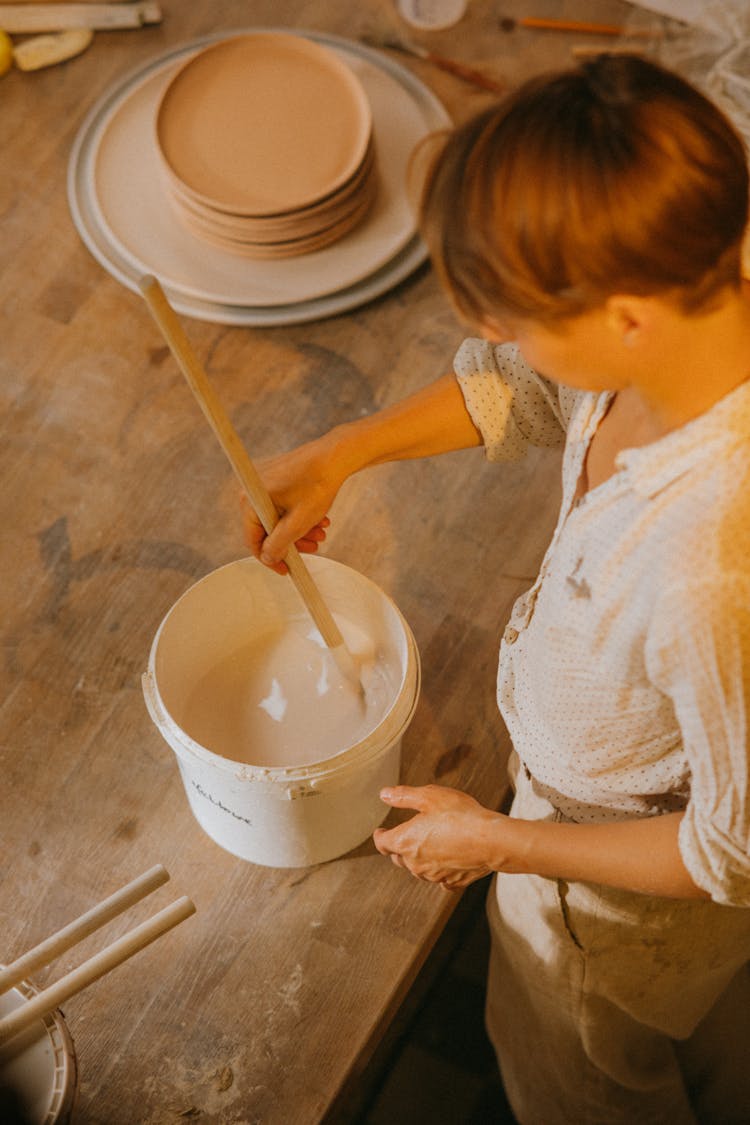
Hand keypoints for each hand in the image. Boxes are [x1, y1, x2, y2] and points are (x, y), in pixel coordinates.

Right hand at [240, 436, 344, 574]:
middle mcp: (252, 490)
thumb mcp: (298, 522)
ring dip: (299, 530)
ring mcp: (263, 484)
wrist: (335, 455)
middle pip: (267, 529)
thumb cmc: (317, 484)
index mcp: (251, 500)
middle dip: (292, 542)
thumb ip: (279, 544)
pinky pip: (283, 506)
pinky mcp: (276, 479)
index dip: (270, 558)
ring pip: (278, 519)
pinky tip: (319, 519)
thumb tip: (267, 558)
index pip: (253, 539)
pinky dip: (299, 516)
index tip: (286, 569)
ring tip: (321, 532)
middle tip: (313, 547)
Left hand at [373, 784, 500, 890]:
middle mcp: (415, 864)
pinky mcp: (452, 882)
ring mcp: (433, 876)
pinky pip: (440, 878)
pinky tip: (447, 859)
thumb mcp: (429, 796)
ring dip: (419, 858)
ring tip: (429, 844)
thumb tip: (384, 794)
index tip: (381, 832)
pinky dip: (440, 869)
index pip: (382, 843)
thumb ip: (403, 796)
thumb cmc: (460, 815)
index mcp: (405, 842)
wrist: (491, 840)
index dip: (380, 836)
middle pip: (398, 858)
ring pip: (418, 869)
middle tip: (406, 836)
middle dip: (399, 847)